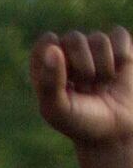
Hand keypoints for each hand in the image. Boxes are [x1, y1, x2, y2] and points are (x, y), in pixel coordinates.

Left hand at [34, 26, 132, 153]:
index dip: (56, 59)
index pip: (45, 43)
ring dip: (104, 67)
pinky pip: (120, 36)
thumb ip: (49, 83)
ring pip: (99, 38)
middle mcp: (67, 53)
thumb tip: (54, 49)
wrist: (116, 131)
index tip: (65, 81)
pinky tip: (117, 73)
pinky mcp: (118, 46)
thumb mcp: (58, 109)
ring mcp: (93, 48)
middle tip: (86, 88)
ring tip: (101, 85)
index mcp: (44, 66)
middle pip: (74, 38)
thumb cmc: (81, 121)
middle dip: (84, 67)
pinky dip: (122, 57)